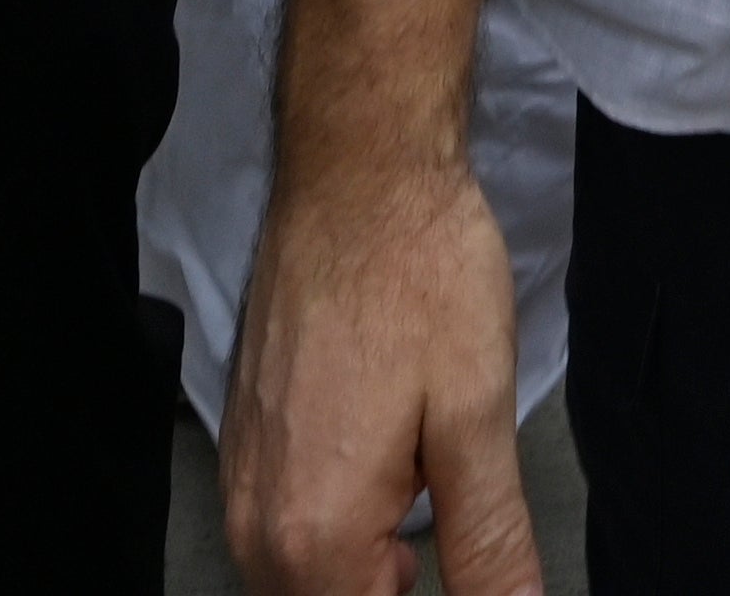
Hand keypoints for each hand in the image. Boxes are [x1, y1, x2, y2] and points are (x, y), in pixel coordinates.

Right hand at [224, 153, 540, 595]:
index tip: (457, 552)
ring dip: (363, 560)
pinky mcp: (244, 441)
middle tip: (444, 511)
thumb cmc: (420, 278)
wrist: (358, 176)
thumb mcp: (477, 418)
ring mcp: (242, 479)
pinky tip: (386, 457)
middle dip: (391, 587)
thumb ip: (487, 541)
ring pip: (303, 572)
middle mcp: (258, 520)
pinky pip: (286, 523)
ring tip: (420, 484)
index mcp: (314, 533)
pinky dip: (337, 519)